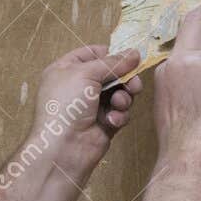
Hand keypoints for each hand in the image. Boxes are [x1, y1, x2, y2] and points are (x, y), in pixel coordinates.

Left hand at [31, 45, 145, 166]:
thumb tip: (135, 52)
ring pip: (119, 93)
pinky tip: (112, 121)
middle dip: (124, 78)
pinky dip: (119, 115)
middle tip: (134, 84)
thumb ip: (112, 62)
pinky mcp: (104, 122)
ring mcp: (92, 105)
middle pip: (111, 74)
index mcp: (66, 69)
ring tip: (119, 104)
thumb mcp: (86, 74)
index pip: (92, 54)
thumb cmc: (67, 105)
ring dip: (123, 97)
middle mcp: (79, 86)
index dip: (111, 55)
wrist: (64, 147)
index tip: (128, 58)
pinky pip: (120, 112)